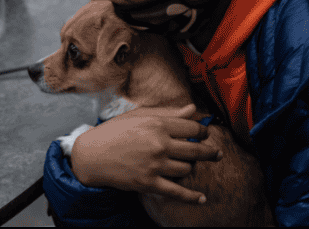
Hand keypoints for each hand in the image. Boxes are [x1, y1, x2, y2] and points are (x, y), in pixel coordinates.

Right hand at [70, 104, 222, 203]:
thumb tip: (193, 109)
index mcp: (156, 124)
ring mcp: (154, 165)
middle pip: (195, 149)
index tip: (205, 134)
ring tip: (189, 165)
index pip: (191, 127)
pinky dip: (192, 197)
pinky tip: (202, 198)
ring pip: (186, 168)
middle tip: (216, 153)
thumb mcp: (139, 116)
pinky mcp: (148, 183)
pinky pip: (177, 192)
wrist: (91, 155)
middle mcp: (158, 144)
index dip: (202, 131)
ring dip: (190, 167)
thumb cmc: (114, 132)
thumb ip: (167, 114)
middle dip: (209, 152)